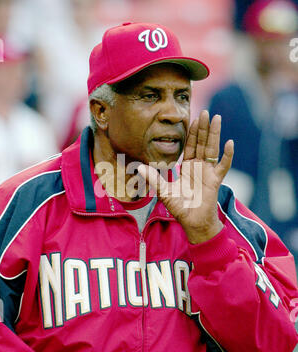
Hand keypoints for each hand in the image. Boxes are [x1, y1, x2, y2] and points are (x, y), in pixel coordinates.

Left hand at [138, 110, 233, 243]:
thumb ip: (154, 179)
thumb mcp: (164, 192)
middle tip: (207, 111)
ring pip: (212, 149)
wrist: (193, 223)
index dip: (192, 132)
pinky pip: (223, 166)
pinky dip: (227, 155)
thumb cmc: (180, 208)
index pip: (190, 146)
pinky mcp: (216, 180)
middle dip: (204, 128)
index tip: (193, 118)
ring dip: (215, 134)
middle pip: (202, 143)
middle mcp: (199, 167)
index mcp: (187, 167)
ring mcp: (208, 172)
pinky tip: (229, 143)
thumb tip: (139, 168)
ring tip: (217, 118)